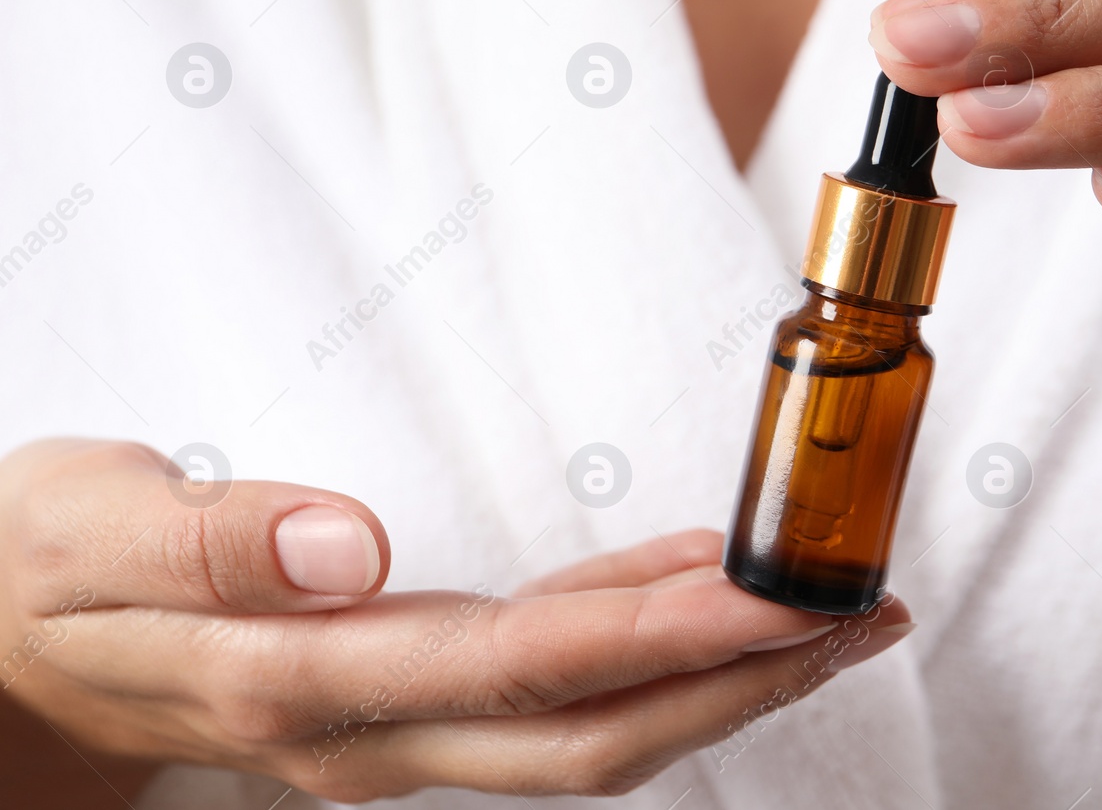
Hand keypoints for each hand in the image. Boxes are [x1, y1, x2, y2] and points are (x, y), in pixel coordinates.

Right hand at [0, 439, 910, 804]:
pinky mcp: (398, 700)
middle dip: (737, 684)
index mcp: (301, 683)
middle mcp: (367, 731)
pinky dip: (633, 644)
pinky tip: (688, 589)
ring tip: (821, 611)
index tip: (781, 599)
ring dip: (710, 674)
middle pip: (594, 734)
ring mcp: (389, 729)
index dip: (666, 638)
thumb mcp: (87, 528)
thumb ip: (218, 542)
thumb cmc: (40, 572)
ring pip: (584, 725)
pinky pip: (541, 687)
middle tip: (858, 616)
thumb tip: (353, 544)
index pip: (525, 669)